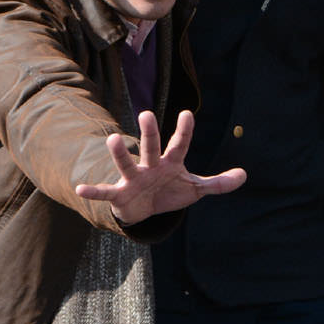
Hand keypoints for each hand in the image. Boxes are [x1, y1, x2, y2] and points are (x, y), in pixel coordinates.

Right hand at [75, 110, 247, 225]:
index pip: (179, 144)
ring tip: (112, 139)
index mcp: (170, 162)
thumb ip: (218, 183)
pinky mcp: (120, 194)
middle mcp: (150, 165)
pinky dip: (93, 191)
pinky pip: (105, 192)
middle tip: (146, 114)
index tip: (187, 114)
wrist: (144, 210)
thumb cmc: (168, 192)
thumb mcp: (195, 188)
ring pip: (126, 163)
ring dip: (120, 153)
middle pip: (151, 147)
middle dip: (150, 132)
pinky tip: (80, 189)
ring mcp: (134, 178)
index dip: (184, 131)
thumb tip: (244, 175)